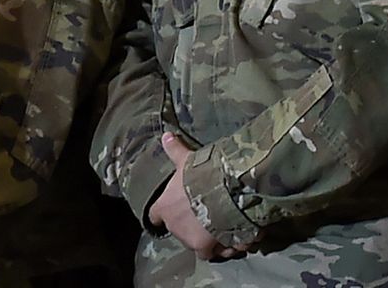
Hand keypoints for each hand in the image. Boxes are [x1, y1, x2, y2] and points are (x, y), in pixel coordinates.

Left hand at [147, 134, 243, 260]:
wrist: (221, 192)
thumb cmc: (199, 175)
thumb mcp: (186, 161)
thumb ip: (175, 151)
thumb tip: (166, 135)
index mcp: (164, 206)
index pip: (155, 216)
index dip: (163, 214)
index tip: (171, 211)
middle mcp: (173, 226)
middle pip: (178, 230)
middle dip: (190, 226)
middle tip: (204, 217)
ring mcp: (188, 239)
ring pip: (196, 243)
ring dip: (206, 239)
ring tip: (221, 231)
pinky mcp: (205, 248)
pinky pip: (212, 253)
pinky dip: (221, 248)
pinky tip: (232, 241)